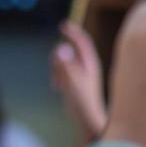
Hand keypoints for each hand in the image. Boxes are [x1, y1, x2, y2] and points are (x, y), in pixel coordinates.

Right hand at [51, 21, 106, 138]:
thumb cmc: (83, 103)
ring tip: (57, 83)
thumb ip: (65, 65)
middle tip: (55, 71)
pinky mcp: (76, 83)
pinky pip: (63, 72)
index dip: (73, 32)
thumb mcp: (71, 82)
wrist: (88, 122)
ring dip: (56, 69)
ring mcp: (82, 75)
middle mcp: (87, 67)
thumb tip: (60, 48)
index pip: (82, 42)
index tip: (62, 25)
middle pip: (70, 51)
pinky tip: (57, 88)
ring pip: (64, 62)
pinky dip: (57, 76)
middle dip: (58, 57)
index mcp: (90, 64)